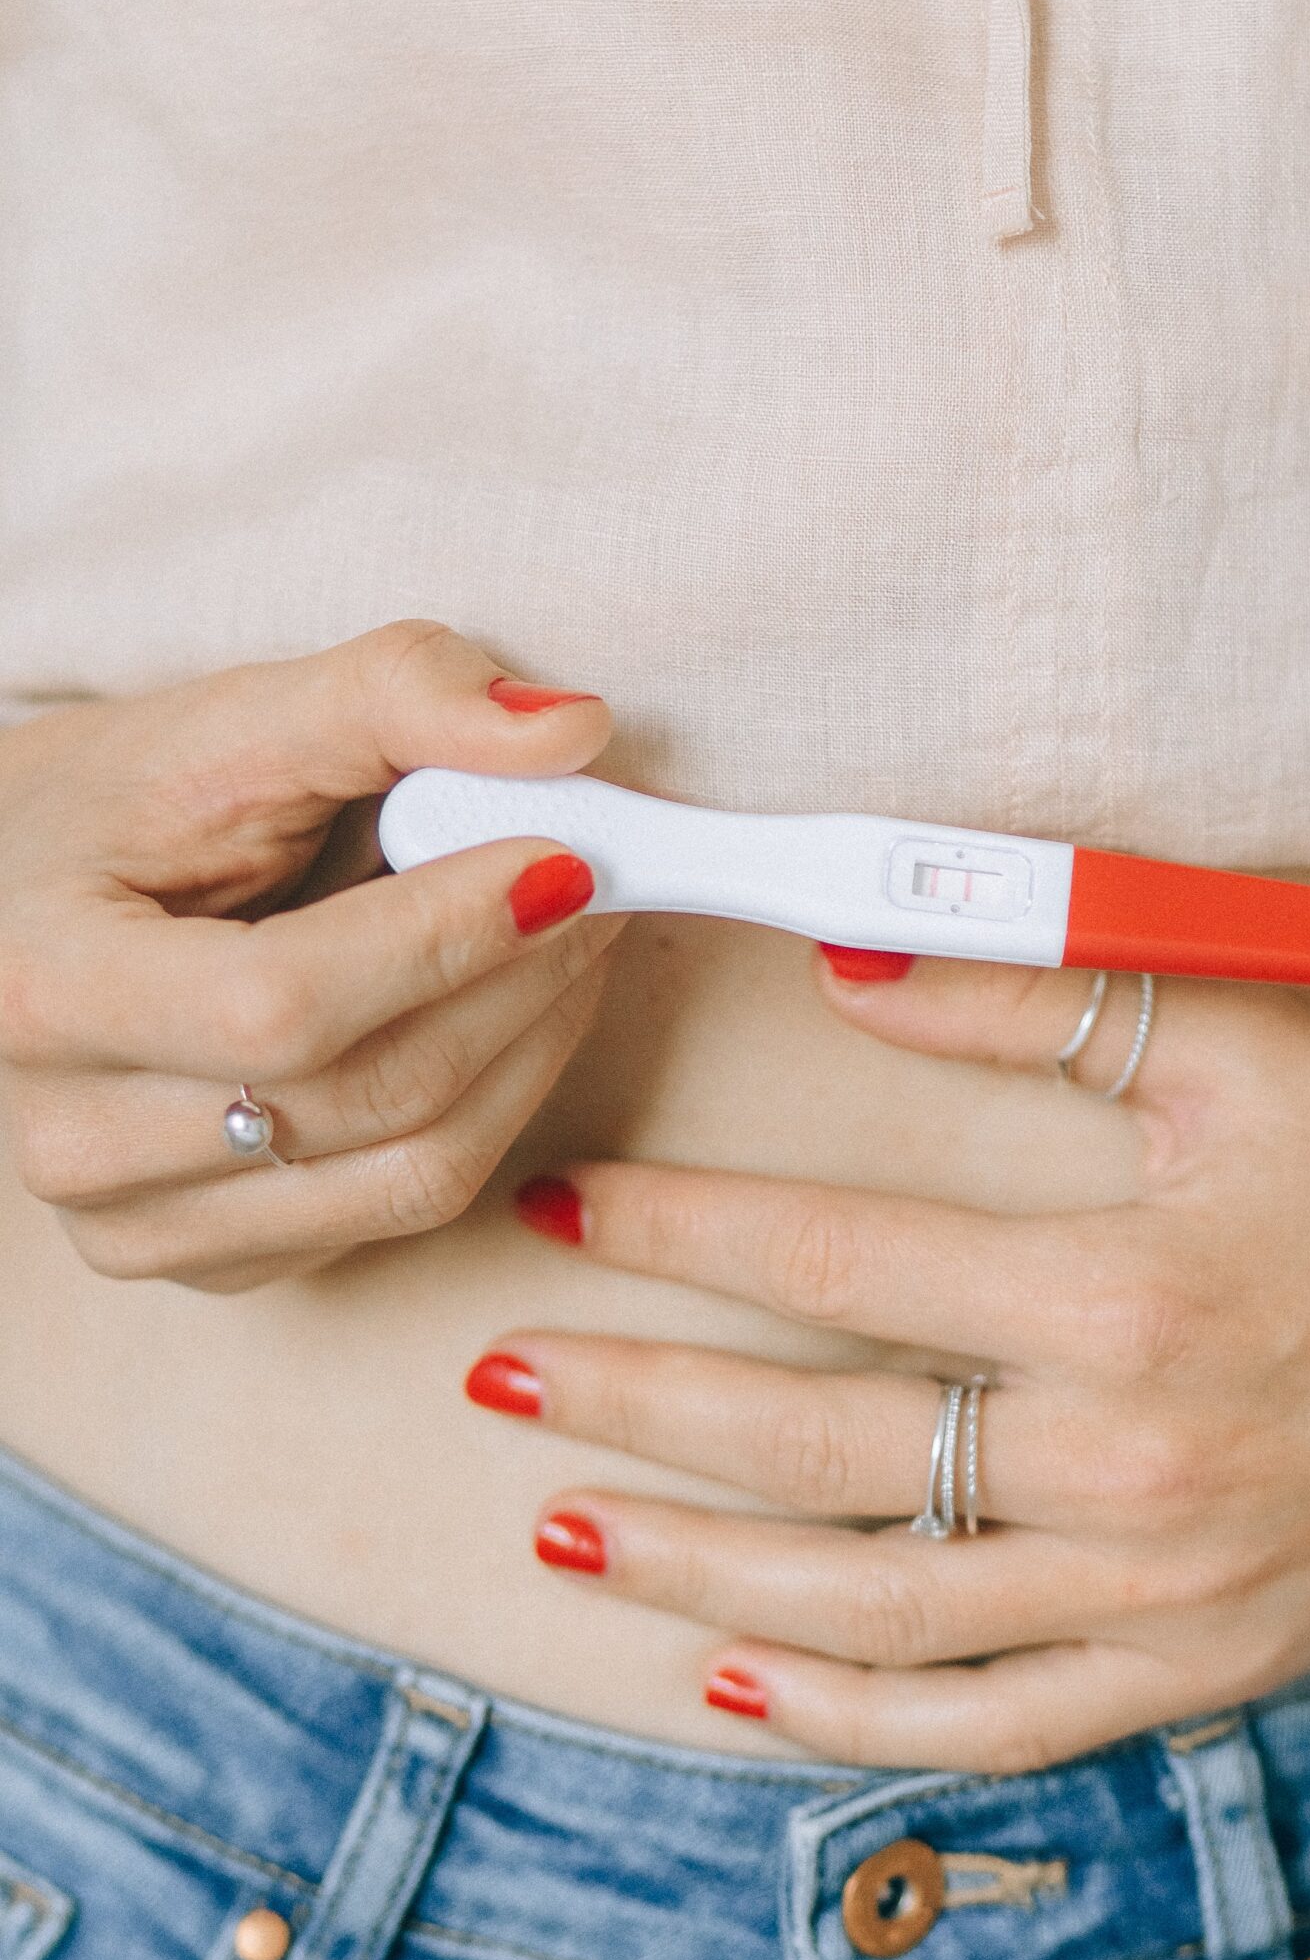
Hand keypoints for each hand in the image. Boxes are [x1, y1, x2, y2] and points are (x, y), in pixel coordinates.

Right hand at [0, 621, 621, 1291]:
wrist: (25, 908)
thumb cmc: (127, 810)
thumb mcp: (234, 720)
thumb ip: (394, 694)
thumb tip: (572, 729)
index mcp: (48, 989)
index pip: (288, 1005)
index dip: (449, 936)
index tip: (565, 861)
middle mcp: (74, 1141)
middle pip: (373, 1098)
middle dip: (524, 983)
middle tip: (602, 886)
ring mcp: (142, 1226)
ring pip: (415, 1174)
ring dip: (533, 1048)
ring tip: (572, 941)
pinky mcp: (216, 1264)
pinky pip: (407, 1207)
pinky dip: (494, 1106)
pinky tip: (505, 1012)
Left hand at [469, 952, 1309, 1769]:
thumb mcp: (1243, 1052)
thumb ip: (1039, 1001)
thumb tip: (851, 968)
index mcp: (1122, 1295)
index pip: (835, 1261)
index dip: (677, 1231)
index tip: (565, 1207)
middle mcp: (1122, 1464)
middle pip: (812, 1444)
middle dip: (629, 1407)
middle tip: (494, 1376)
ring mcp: (1153, 1593)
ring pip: (869, 1608)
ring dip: (692, 1573)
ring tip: (562, 1529)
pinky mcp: (1193, 1669)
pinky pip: (989, 1724)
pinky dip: (853, 1716)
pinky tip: (740, 1683)